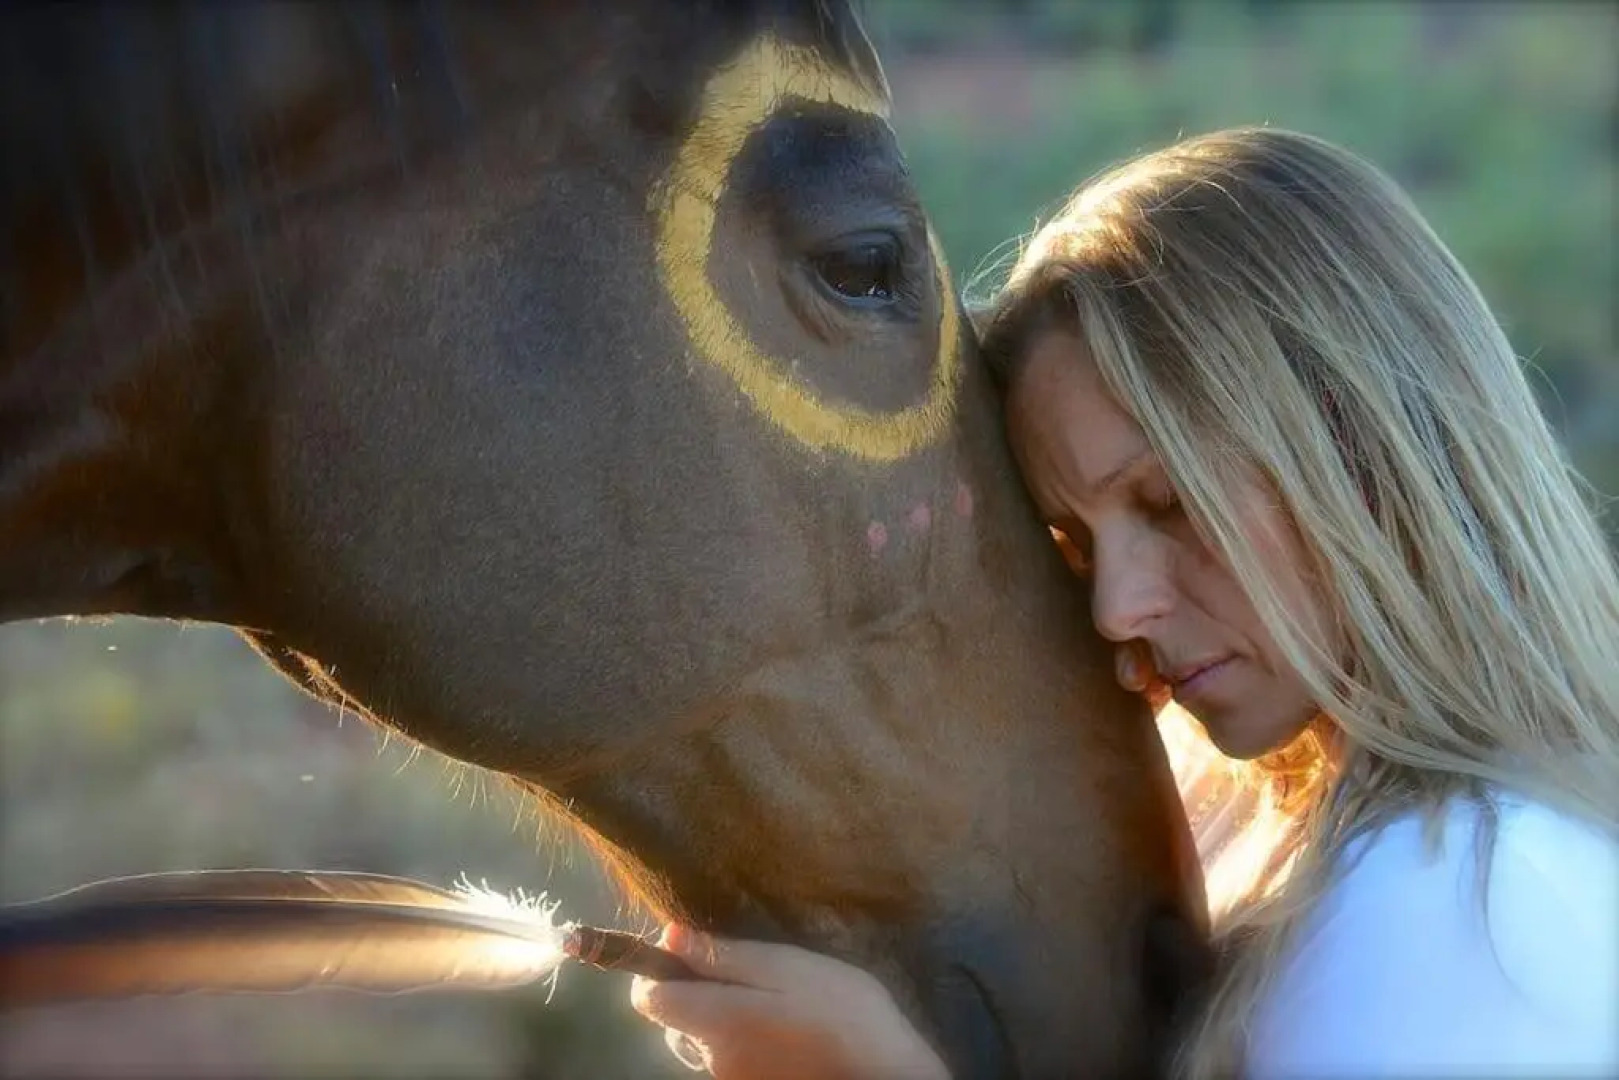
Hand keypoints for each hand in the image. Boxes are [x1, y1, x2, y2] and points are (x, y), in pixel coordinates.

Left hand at [629, 923, 950, 1079]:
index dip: (658, 969)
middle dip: (697, 993)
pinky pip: (727, 1058)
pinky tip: (782, 1028)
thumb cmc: (840, 1009)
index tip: (689, 951)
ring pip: (701, 1039)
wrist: (885, 1073)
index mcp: (714, 1020)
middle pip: (673, 1020)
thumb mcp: (786, 966)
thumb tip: (668, 936)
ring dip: (722, 1017)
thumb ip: (724, 955)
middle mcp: (710, 1059)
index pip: (648, 998)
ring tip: (773, 1000)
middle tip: (750, 973)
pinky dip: (743, 1040)